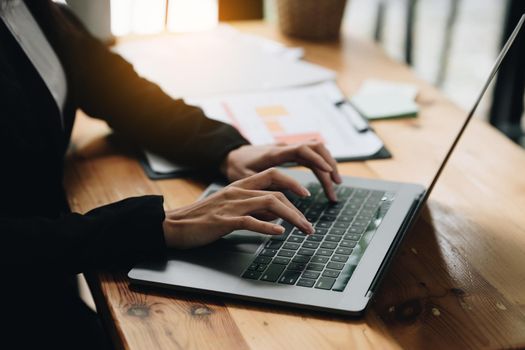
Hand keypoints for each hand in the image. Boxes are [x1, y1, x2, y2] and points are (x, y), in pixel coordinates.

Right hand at [163, 168, 314, 248]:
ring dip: (291, 217)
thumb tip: (277, 215)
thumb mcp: (231, 208)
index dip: (292, 182)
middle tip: (309, 225)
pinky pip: (250, 221)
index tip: (307, 194)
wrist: (174, 225)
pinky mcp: (224, 221)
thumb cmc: (202, 218)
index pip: (272, 175)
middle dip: (297, 209)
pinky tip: (279, 233)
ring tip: (304, 229)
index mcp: (239, 186)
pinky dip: (268, 226)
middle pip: (276, 193)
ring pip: (269, 204)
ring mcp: (231, 206)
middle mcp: (238, 192)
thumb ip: (253, 208)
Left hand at [221, 142, 341, 200]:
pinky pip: (311, 155)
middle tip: (335, 185)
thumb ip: (260, 187)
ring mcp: (288, 148)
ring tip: (335, 185)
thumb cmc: (236, 168)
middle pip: (314, 147)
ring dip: (328, 164)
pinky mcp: (290, 153)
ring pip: (316, 149)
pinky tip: (326, 179)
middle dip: (328, 164)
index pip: (301, 150)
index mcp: (274, 153)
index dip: (317, 159)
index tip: (329, 172)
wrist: (231, 155)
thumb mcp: (243, 179)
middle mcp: (284, 147)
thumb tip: (281, 201)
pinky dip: (321, 165)